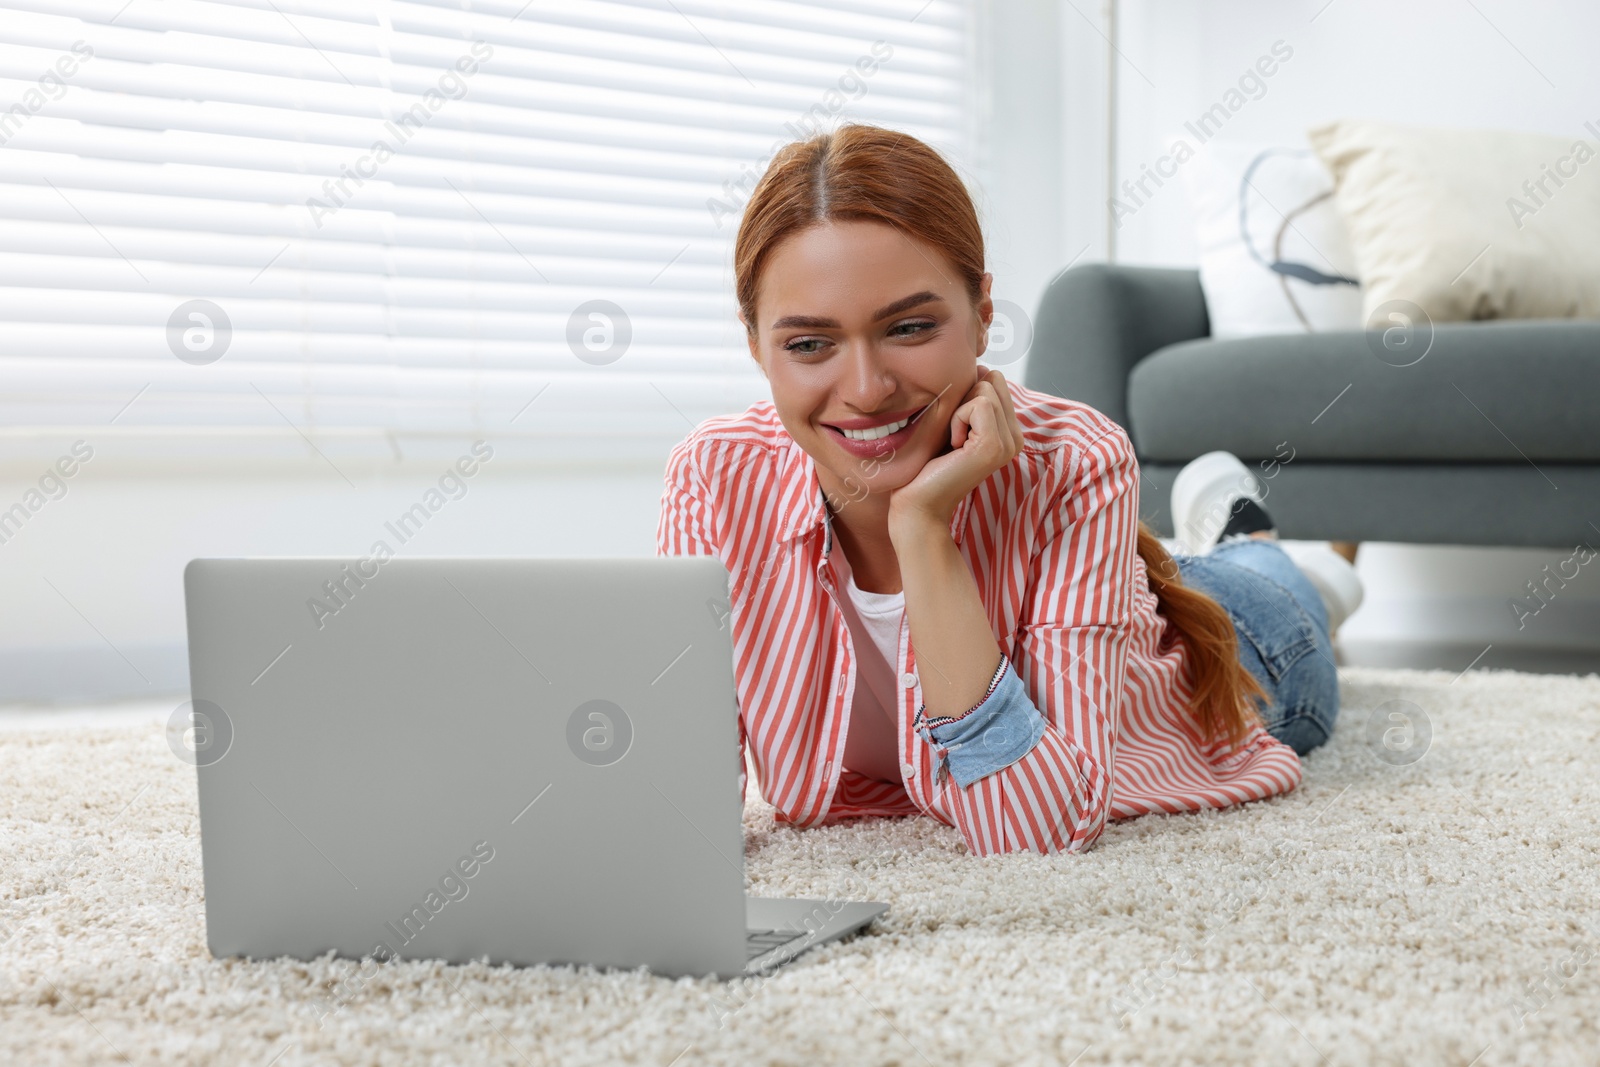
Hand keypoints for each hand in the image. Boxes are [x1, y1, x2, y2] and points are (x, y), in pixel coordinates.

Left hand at [889, 367, 1023, 531]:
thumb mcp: (953, 422)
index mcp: (1009, 431)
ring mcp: (1009, 443)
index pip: (995, 380)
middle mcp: (1015, 438)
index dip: (967, 394)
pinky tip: (954, 447)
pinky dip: (957, 419)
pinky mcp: (995, 446)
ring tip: (953, 443)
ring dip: (958, 411)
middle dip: (964, 399)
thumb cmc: (928, 463)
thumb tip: (982, 367)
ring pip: (985, 389)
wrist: (919, 502)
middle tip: (953, 435)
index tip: (956, 428)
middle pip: (992, 380)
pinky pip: (979, 404)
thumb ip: (971, 397)